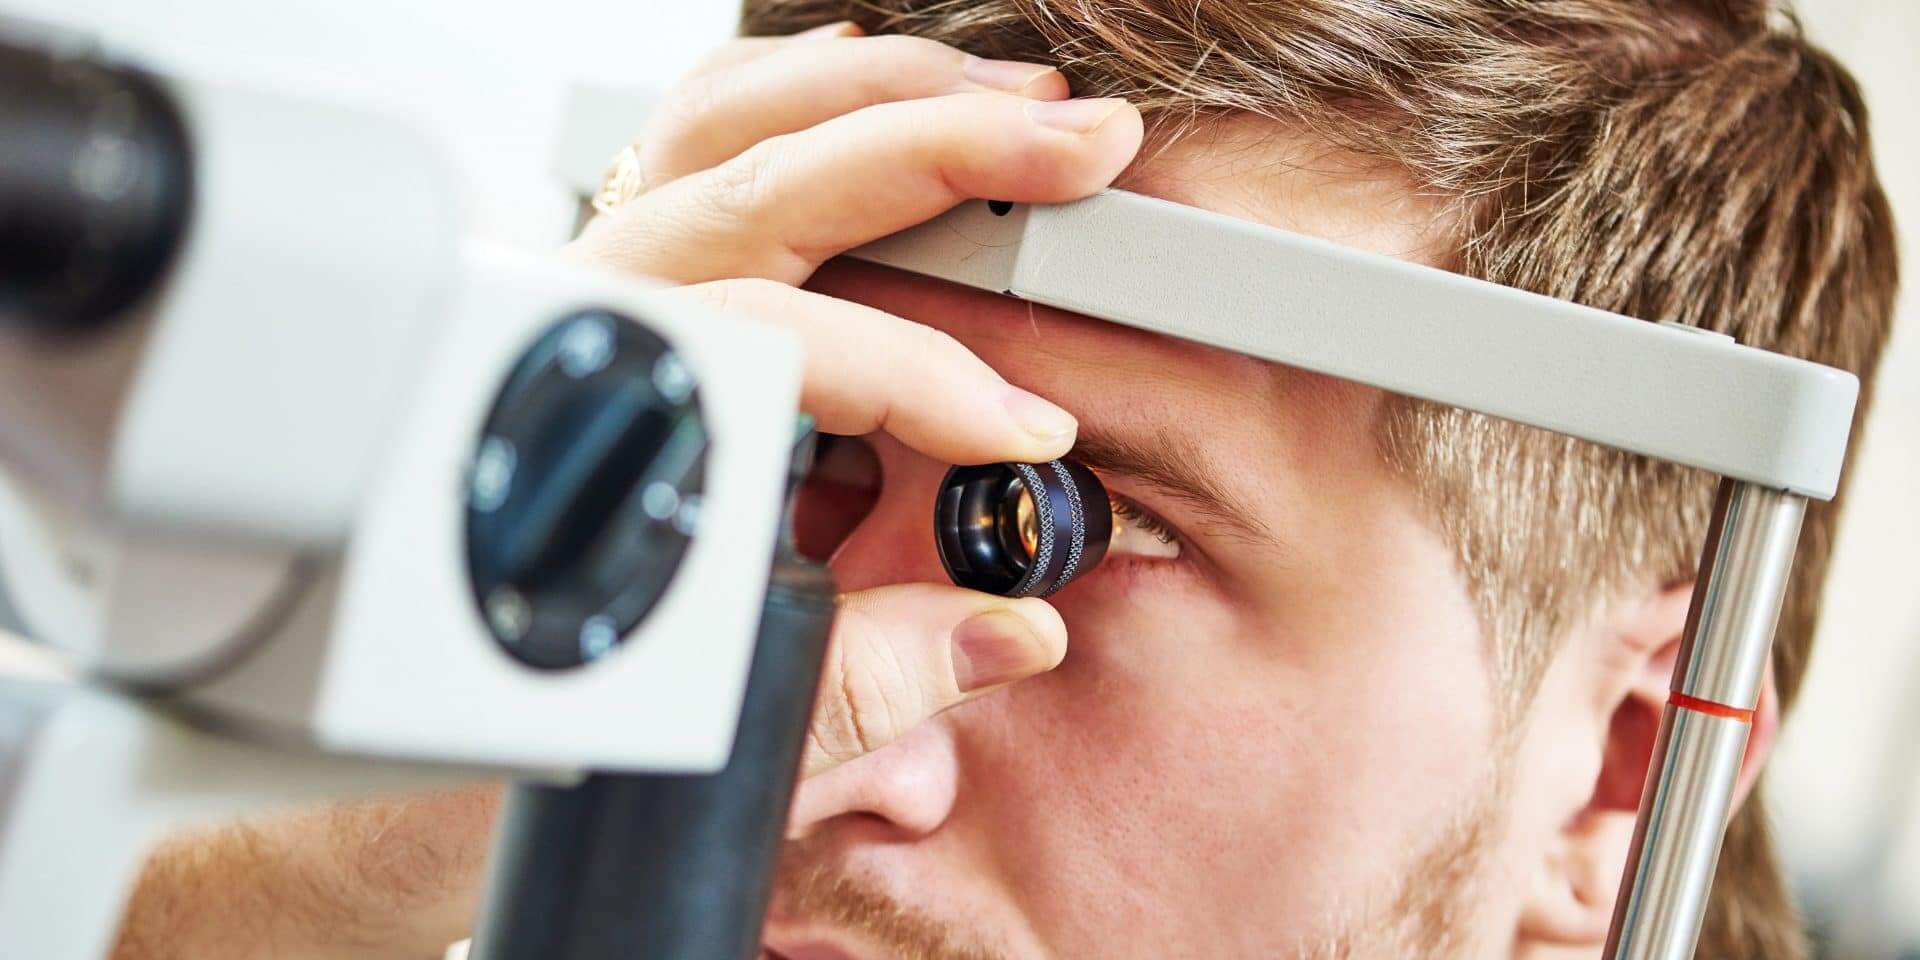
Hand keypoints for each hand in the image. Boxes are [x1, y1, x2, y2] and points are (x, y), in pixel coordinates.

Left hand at [572, 21, 1142, 775]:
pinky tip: (873, 85)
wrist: (416, 701)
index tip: (1028, 432)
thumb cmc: (533, 705)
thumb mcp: (707, 720)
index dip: (931, 381)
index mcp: (600, 417)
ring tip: (1010, 96)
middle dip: (942, 148)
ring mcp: (590, 279)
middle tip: (1076, 144)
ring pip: (727, 124)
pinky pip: (693, 139)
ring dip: (880, 96)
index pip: (790, 347)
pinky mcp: (611, 272)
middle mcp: (581, 320)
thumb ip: (864, 679)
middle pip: (766, 180)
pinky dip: (794, 95)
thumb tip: (1012, 629)